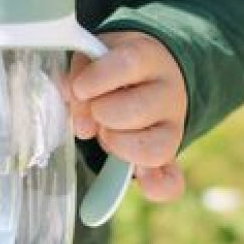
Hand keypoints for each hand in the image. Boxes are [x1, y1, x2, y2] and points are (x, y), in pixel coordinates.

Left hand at [69, 31, 186, 202]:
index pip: (129, 63)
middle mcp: (168, 92)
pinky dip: (156, 187)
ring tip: (106, 132)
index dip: (100, 78)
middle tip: (95, 112)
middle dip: (103, 115)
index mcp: (148, 57)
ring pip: (153, 148)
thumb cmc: (114, 67)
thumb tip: (70, 95)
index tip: (80, 89)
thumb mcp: (96, 57)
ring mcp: (174, 127)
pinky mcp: (170, 156)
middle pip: (138, 109)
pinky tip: (142, 182)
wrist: (152, 74)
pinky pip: (171, 182)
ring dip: (117, 145)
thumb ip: (79, 73)